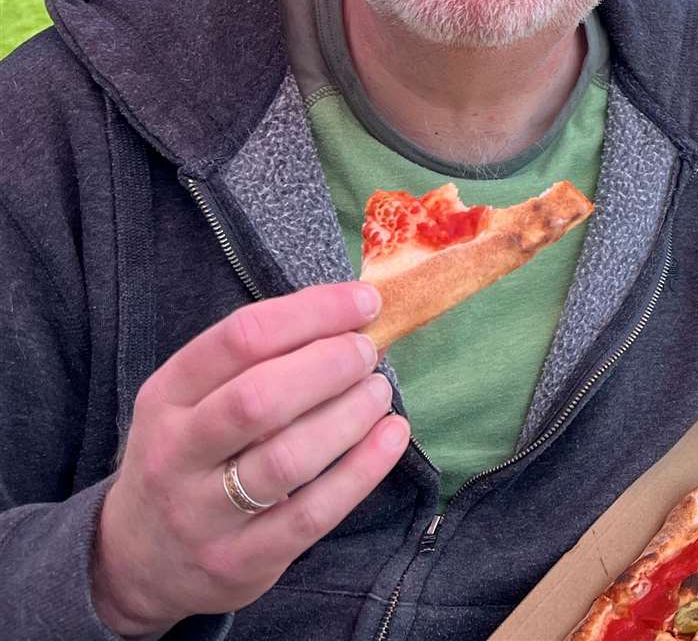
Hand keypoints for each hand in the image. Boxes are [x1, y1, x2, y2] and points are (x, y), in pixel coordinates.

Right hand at [91, 282, 409, 636]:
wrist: (138, 562)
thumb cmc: (189, 457)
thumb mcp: (192, 403)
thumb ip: (256, 362)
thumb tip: (352, 315)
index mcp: (165, 397)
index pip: (238, 339)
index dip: (311, 313)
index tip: (363, 301)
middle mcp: (175, 453)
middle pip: (259, 399)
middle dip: (329, 365)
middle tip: (368, 353)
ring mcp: (204, 513)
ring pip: (289, 458)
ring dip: (350, 416)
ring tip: (379, 392)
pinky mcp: (241, 560)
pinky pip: (312, 513)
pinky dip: (362, 470)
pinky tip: (392, 437)